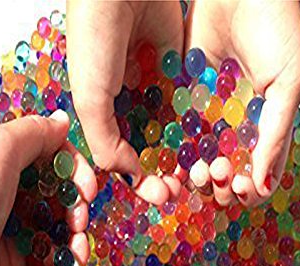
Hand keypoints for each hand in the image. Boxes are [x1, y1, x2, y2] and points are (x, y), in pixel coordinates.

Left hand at [0, 110, 96, 265]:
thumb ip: (35, 132)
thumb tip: (62, 121)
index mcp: (11, 169)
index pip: (58, 166)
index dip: (78, 176)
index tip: (87, 190)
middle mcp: (16, 201)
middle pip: (65, 204)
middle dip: (79, 215)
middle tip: (76, 226)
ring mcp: (19, 237)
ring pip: (63, 239)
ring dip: (77, 249)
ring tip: (75, 260)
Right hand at [66, 0, 183, 204]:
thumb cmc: (93, 37)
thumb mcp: (90, 100)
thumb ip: (106, 144)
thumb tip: (130, 176)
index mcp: (101, 113)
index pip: (121, 158)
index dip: (139, 180)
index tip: (159, 195)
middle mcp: (127, 103)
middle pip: (149, 147)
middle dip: (164, 171)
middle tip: (180, 189)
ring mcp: (152, 86)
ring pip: (171, 128)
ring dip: (183, 152)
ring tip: (200, 171)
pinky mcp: (177, 67)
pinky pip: (188, 99)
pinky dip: (197, 120)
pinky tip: (209, 141)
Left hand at [186, 0, 299, 206]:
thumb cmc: (276, 27)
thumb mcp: (288, 81)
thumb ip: (276, 133)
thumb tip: (264, 184)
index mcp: (264, 126)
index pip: (256, 174)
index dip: (247, 188)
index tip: (240, 184)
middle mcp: (234, 127)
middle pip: (223, 174)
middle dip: (219, 184)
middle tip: (217, 173)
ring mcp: (208, 116)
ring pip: (198, 160)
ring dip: (196, 175)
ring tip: (199, 170)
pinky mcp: (183, 101)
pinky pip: (177, 134)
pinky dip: (176, 152)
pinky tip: (176, 159)